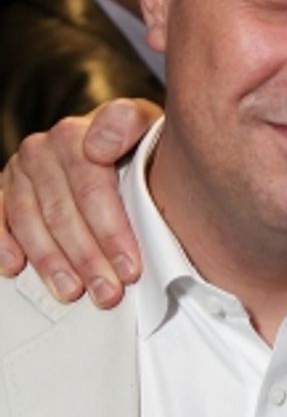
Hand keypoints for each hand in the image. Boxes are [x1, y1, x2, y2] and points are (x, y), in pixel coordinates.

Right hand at [0, 98, 160, 303]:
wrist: (105, 136)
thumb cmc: (130, 139)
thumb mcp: (144, 124)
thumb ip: (127, 124)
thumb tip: (99, 146)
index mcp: (74, 135)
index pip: (91, 191)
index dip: (111, 233)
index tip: (129, 267)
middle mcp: (41, 150)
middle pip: (62, 214)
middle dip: (87, 259)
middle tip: (108, 292)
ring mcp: (20, 171)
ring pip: (30, 223)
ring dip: (51, 263)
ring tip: (73, 291)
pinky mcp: (5, 189)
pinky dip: (3, 244)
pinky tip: (15, 267)